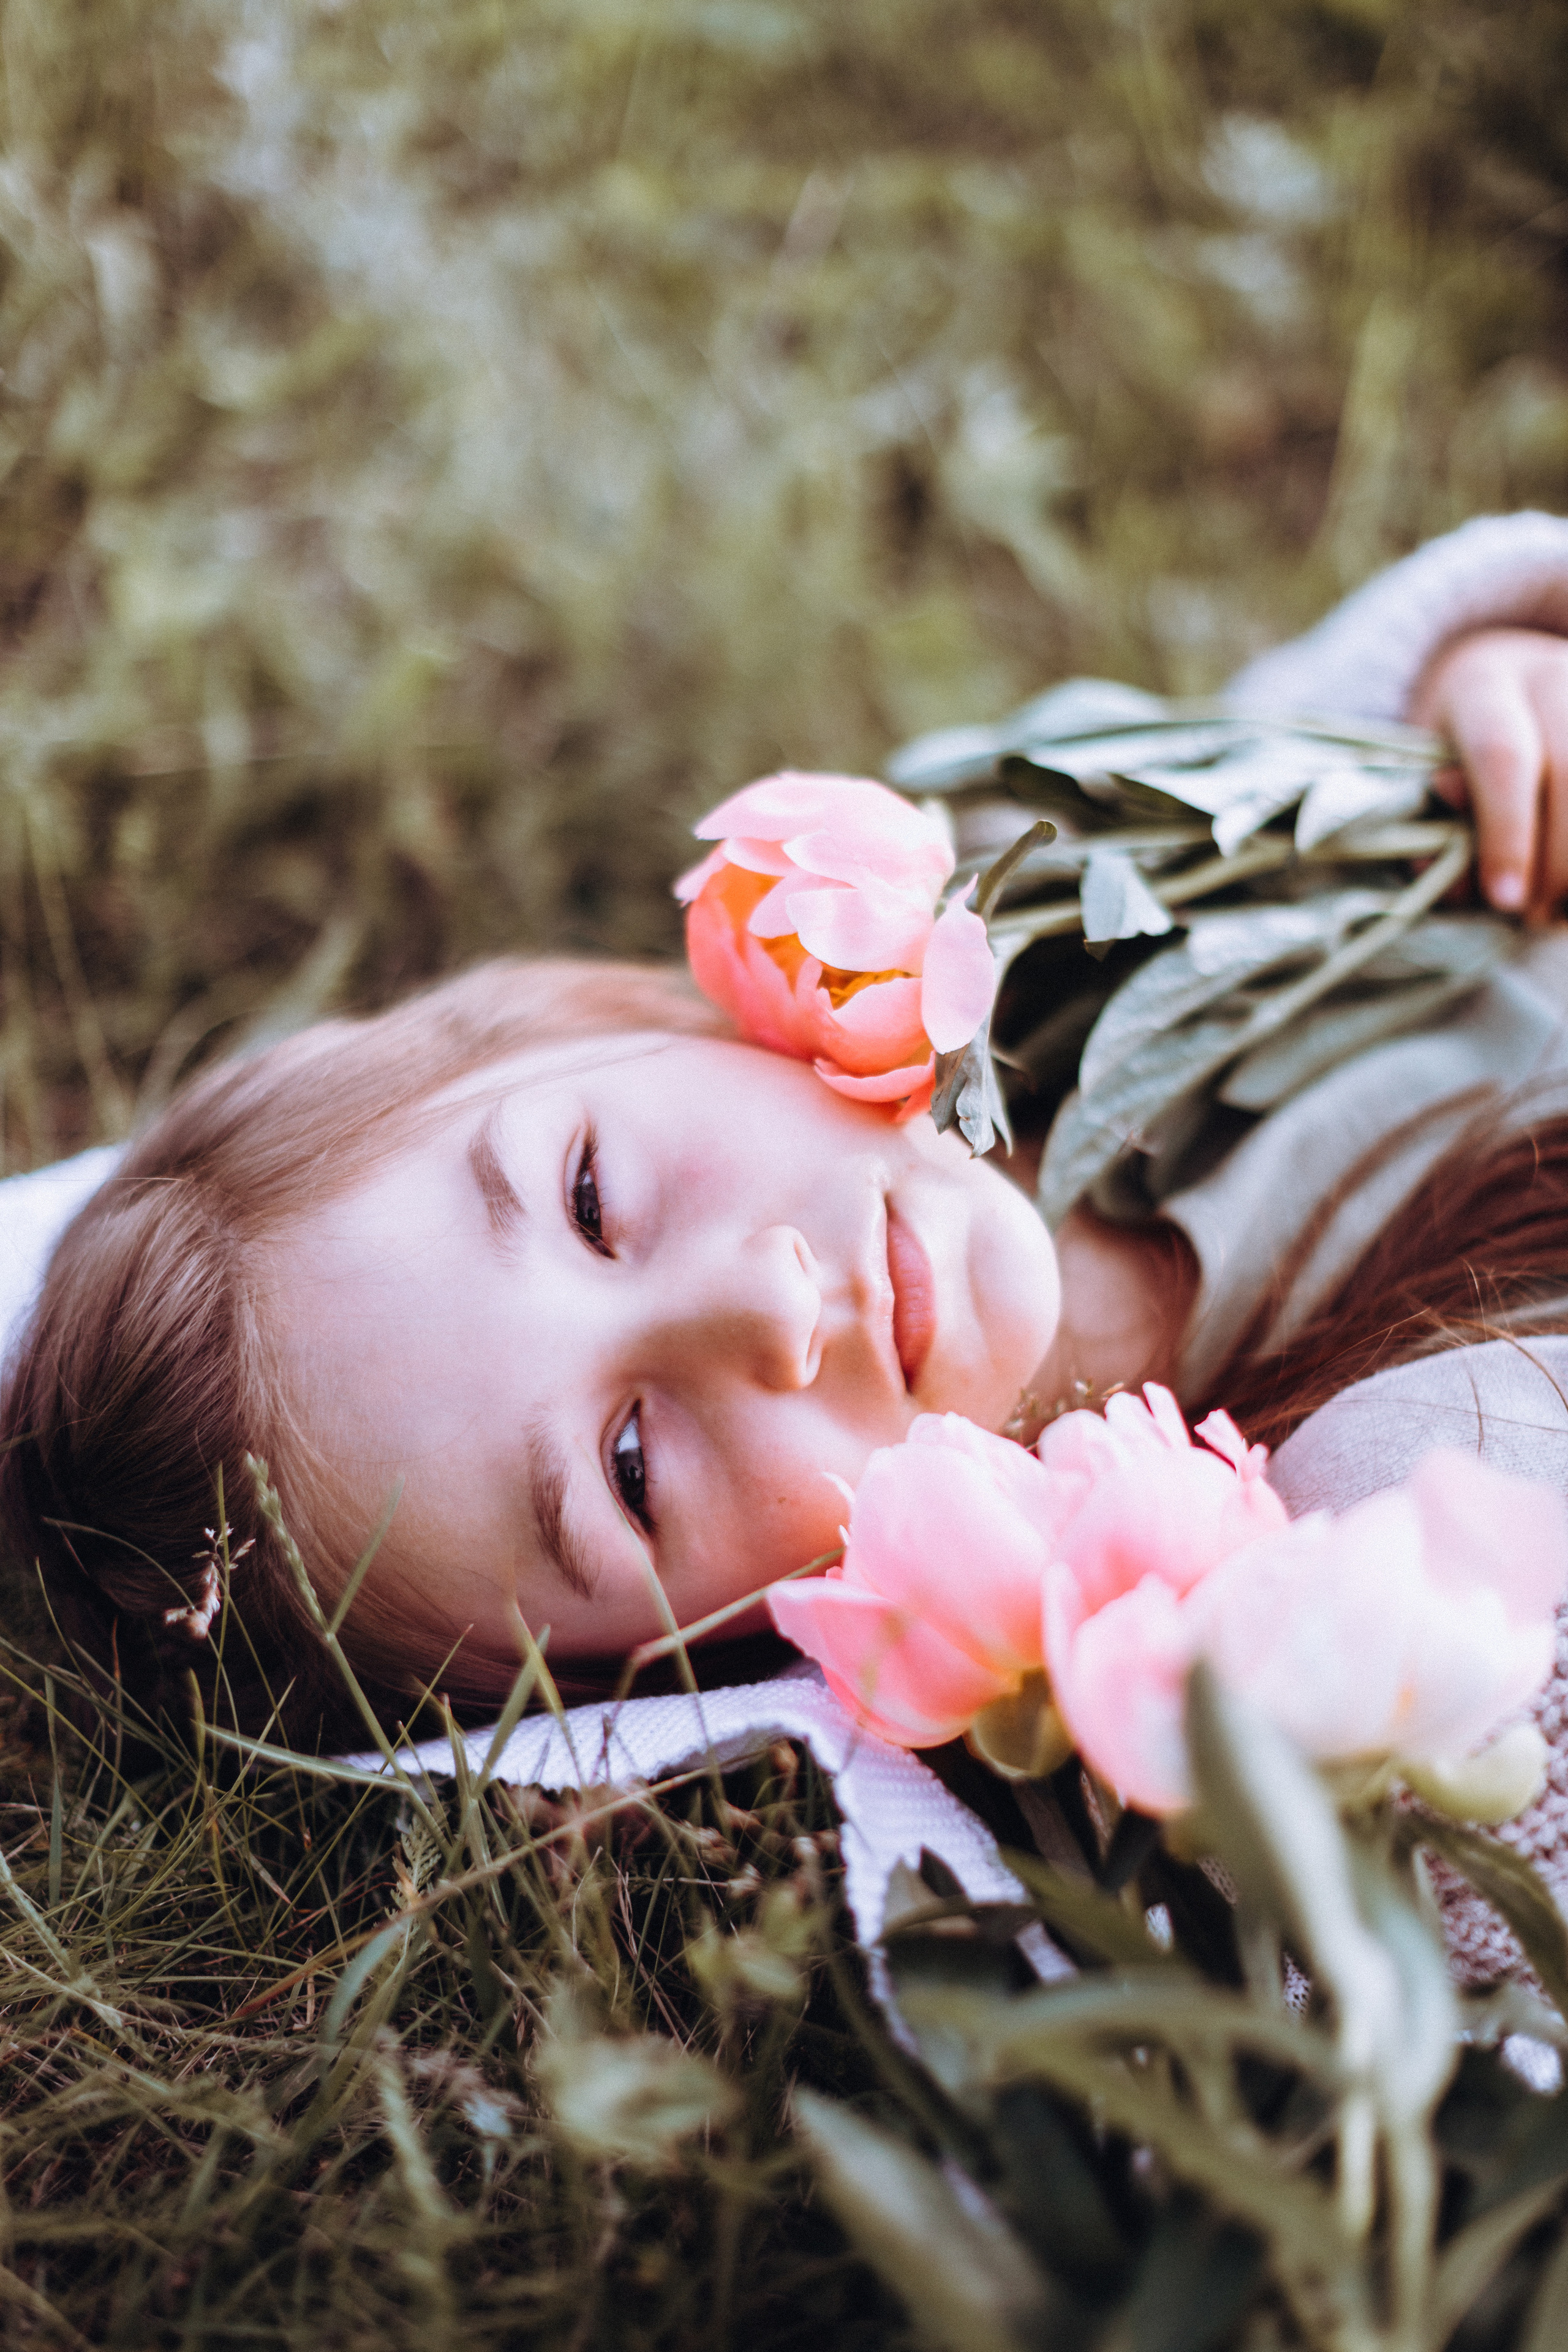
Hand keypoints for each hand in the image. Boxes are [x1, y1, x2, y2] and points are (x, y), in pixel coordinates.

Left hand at [1409, 626, 1567, 916]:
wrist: (1510, 684)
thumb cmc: (1458, 746)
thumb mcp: (1427, 776)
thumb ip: (1436, 825)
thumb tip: (1459, 877)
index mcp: (1484, 685)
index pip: (1501, 758)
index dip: (1506, 835)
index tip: (1505, 900)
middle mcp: (1551, 679)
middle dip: (1557, 862)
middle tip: (1534, 916)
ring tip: (1560, 910)